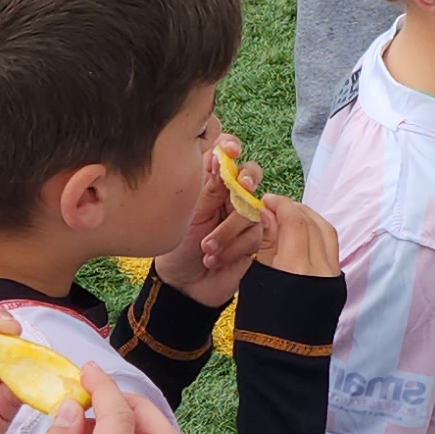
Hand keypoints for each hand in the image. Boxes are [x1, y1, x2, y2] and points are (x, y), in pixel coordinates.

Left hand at [157, 136, 336, 303]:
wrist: (184, 286)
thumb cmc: (178, 248)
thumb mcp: (188, 214)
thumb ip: (208, 186)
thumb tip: (221, 157)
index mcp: (208, 183)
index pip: (224, 155)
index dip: (230, 147)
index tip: (230, 150)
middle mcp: (228, 196)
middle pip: (250, 173)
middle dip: (247, 178)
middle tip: (241, 185)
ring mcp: (243, 217)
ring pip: (252, 208)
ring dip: (228, 230)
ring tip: (206, 248)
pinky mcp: (254, 239)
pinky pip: (256, 234)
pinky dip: (234, 248)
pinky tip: (215, 259)